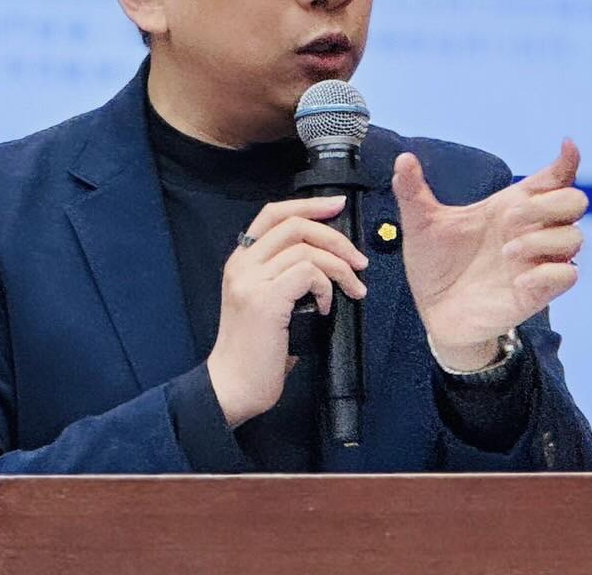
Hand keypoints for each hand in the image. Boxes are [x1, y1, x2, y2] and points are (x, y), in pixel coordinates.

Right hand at [206, 196, 369, 427]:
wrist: (233, 386)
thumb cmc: (256, 352)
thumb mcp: (267, 303)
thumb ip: (286, 276)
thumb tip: (327, 260)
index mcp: (241, 261)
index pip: (274, 214)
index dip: (309, 204)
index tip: (338, 205)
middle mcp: (242, 265)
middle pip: (294, 224)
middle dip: (335, 236)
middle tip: (358, 259)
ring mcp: (251, 281)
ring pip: (306, 248)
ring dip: (339, 266)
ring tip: (353, 290)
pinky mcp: (266, 300)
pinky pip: (308, 273)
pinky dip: (326, 285)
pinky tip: (326, 307)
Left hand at [393, 140, 586, 370]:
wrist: (433, 311)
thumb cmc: (435, 265)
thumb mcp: (421, 225)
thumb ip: (413, 191)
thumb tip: (403, 158)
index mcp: (509, 207)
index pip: (552, 179)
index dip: (566, 161)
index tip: (566, 146)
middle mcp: (530, 230)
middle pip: (574, 201)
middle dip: (549, 203)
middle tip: (509, 218)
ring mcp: (536, 262)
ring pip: (574, 237)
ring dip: (542, 240)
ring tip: (506, 253)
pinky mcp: (538, 292)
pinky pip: (567, 275)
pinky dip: (547, 273)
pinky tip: (518, 279)